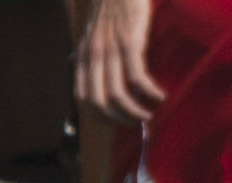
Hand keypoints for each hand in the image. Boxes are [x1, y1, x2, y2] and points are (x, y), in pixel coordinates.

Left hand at [73, 0, 165, 124]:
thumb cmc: (109, 5)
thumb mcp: (88, 30)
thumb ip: (82, 50)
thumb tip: (72, 62)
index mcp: (84, 56)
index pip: (83, 98)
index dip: (98, 116)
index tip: (115, 122)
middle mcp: (94, 55)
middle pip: (100, 102)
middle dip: (119, 119)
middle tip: (136, 121)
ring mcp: (111, 49)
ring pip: (118, 95)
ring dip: (135, 111)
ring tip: (149, 114)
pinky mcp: (129, 41)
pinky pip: (137, 77)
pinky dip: (149, 92)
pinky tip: (160, 95)